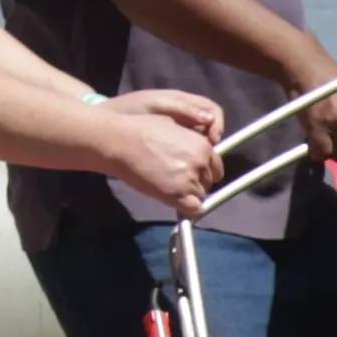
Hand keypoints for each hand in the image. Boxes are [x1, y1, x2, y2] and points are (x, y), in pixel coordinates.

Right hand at [89, 88, 219, 218]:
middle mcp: (201, 162)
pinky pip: (195, 210)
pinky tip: (177, 204)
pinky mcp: (176, 194)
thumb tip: (199, 151)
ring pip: (201, 196)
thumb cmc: (141, 130)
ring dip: (190, 195)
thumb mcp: (174, 125)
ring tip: (170, 188)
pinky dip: (189, 210)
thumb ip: (190, 140)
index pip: (216, 166)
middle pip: (209, 181)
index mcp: (203, 145)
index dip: (204, 170)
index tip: (192, 172)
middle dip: (197, 182)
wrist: (121, 142)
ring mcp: (190, 179)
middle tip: (177, 180)